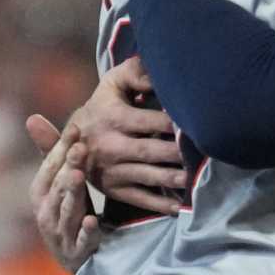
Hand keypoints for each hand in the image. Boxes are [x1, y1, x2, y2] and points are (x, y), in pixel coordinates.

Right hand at [24, 116, 99, 270]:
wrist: (74, 256)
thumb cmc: (67, 210)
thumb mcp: (59, 182)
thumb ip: (51, 153)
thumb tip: (32, 117)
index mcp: (40, 192)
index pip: (50, 166)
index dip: (61, 148)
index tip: (76, 128)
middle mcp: (45, 211)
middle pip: (58, 185)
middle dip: (68, 166)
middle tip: (80, 147)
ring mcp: (60, 231)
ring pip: (67, 209)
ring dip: (72, 193)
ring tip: (79, 176)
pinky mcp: (77, 250)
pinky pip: (82, 240)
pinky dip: (86, 231)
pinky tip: (92, 221)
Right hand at [59, 59, 186, 213]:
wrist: (71, 140)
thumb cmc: (103, 106)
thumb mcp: (112, 84)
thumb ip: (134, 73)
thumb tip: (157, 67)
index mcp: (111, 118)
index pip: (148, 121)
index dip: (173, 123)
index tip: (195, 125)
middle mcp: (110, 146)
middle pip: (150, 151)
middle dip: (176, 154)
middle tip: (203, 155)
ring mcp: (112, 170)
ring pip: (147, 175)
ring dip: (173, 179)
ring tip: (194, 179)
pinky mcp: (114, 189)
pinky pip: (139, 198)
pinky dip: (159, 204)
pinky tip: (180, 207)